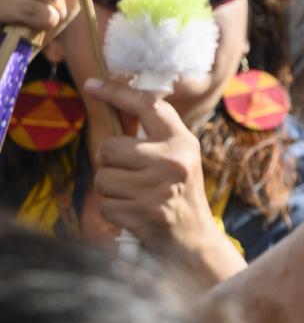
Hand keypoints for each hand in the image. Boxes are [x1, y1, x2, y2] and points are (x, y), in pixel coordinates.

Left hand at [84, 77, 242, 282]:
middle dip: (109, 162)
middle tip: (129, 173)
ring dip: (110, 189)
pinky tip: (133, 213)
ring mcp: (158, 188)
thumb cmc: (179, 192)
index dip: (117, 92)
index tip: (91, 85)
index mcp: (182, 141)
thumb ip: (154, 136)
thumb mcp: (177, 157)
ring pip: (102, 177)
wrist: (193, 238)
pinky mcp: (143, 213)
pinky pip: (104, 204)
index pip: (148, 106)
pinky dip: (113, 210)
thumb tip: (114, 105)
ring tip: (133, 195)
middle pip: (109, 147)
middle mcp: (173, 161)